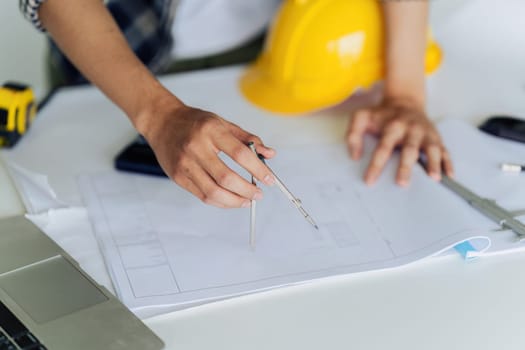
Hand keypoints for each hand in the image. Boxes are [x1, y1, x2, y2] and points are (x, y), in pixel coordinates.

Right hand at [144, 103, 275, 207]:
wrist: (162, 122)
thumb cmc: (194, 123)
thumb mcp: (223, 123)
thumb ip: (248, 139)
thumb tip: (269, 154)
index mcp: (211, 131)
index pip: (240, 154)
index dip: (258, 170)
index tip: (269, 179)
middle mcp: (196, 148)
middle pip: (226, 178)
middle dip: (247, 190)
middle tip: (258, 194)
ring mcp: (185, 164)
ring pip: (213, 192)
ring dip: (234, 201)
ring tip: (247, 200)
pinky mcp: (177, 177)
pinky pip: (202, 196)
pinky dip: (220, 202)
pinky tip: (231, 200)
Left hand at [346, 97, 453, 185]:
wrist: (405, 100)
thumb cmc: (382, 115)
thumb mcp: (362, 117)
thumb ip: (353, 134)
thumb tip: (355, 156)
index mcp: (393, 126)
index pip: (383, 148)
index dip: (376, 165)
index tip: (370, 181)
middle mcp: (411, 129)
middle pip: (409, 149)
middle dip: (406, 167)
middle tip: (402, 184)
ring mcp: (425, 133)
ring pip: (432, 149)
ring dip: (434, 163)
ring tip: (434, 178)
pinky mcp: (436, 137)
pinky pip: (445, 150)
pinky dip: (448, 163)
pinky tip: (450, 175)